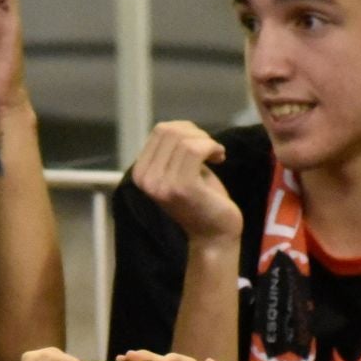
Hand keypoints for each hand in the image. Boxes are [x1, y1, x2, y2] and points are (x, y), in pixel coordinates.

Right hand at [130, 121, 239, 247]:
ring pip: (184, 140)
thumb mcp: (179, 170)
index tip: (201, 146)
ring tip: (217, 154)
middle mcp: (145, 179)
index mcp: (140, 173)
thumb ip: (172, 149)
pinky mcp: (181, 188)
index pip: (160, 130)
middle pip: (171, 131)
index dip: (185, 130)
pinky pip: (196, 149)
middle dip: (197, 134)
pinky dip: (212, 147)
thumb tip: (177, 126)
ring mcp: (161, 184)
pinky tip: (220, 157)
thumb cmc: (201, 200)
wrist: (213, 234)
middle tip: (212, 150)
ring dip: (207, 142)